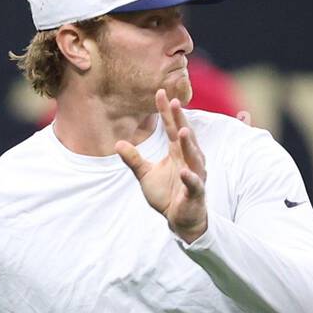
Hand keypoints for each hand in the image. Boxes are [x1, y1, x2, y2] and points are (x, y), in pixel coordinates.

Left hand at [116, 89, 207, 242]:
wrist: (179, 219)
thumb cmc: (167, 195)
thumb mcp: (146, 175)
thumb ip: (134, 159)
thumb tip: (117, 144)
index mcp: (177, 153)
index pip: (172, 127)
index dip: (166, 112)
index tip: (160, 93)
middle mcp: (188, 160)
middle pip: (185, 136)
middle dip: (181, 120)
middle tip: (175, 102)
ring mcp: (194, 175)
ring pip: (194, 157)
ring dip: (189, 144)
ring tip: (182, 130)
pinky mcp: (195, 193)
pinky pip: (194, 183)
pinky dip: (190, 178)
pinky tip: (183, 171)